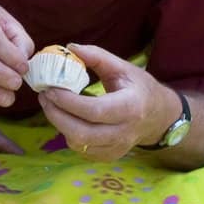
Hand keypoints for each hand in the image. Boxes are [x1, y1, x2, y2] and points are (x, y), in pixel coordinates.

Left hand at [37, 43, 179, 160]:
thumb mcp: (123, 67)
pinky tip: (66, 118)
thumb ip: (97, 56)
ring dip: (59, 124)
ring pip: (79, 144)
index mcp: (131, 107)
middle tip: (44, 97)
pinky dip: (69, 134)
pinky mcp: (109, 156)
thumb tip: (70, 47)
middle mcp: (125, 132)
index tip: (50, 88)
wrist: (158, 116)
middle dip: (56, 116)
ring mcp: (117, 148)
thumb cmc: (139, 87)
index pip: (94, 110)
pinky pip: (82, 150)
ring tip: (51, 105)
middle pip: (82, 133)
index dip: (68, 102)